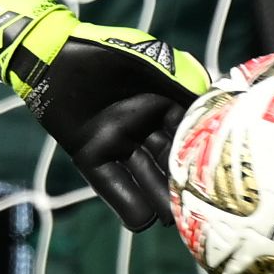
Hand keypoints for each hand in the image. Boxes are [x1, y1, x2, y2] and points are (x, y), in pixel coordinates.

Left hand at [0, 0, 210, 231]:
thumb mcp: (148, 61)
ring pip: (144, 177)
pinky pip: (111, 184)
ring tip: (176, 220)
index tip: (222, 177)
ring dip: (159, 199)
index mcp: (163, 105)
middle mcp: (144, 129)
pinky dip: (126, 203)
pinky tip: (142, 221)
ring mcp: (118, 144)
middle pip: (169, 162)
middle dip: (184, 184)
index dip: (203, 154)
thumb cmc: (103, 52)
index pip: (188, 135)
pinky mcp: (90, 156)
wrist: (52, 55)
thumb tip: (215, 101)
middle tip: (204, 210)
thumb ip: (180, 80)